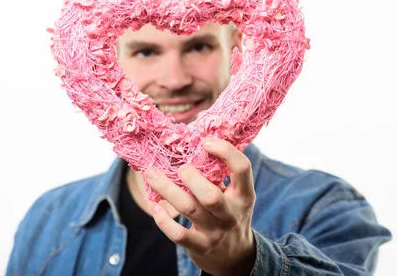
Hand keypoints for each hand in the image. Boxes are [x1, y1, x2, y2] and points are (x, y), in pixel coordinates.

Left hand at [144, 137, 256, 275]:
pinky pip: (178, 234)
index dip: (225, 151)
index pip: (242, 168)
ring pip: (189, 209)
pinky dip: (163, 220)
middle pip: (211, 195)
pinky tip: (155, 207)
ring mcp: (216, 232)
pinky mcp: (200, 247)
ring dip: (166, 190)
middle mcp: (231, 214)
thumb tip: (197, 140)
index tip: (206, 141)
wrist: (235, 257)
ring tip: (151, 174)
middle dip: (192, 178)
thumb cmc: (230, 214)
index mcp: (244, 194)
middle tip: (181, 167)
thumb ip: (222, 174)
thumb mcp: (237, 195)